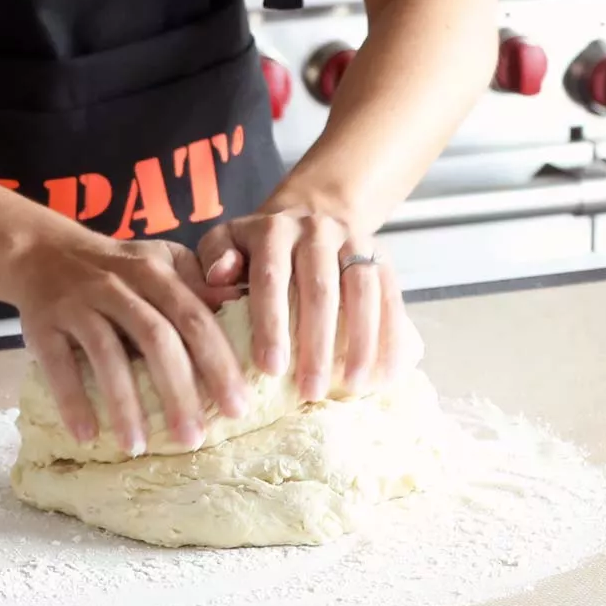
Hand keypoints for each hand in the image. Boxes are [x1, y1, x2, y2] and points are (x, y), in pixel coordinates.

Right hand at [7, 233, 252, 455]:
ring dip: (124, 404)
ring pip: (106, 354)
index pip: (193, 317)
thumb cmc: (116, 268)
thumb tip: (246, 309)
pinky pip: (58, 365)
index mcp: (154, 272)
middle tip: (194, 438)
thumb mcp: (159, 261)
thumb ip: (199, 284)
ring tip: (137, 447)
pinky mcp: (41, 325)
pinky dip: (72, 401)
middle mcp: (116, 285)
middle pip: (155, 338)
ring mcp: (77, 304)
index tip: (238, 407)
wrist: (42, 252)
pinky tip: (88, 435)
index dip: (217, 362)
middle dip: (178, 391)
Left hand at [197, 208, 419, 401]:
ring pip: (362, 291)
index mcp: (273, 230)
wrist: (309, 214)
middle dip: (317, 343)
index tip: (270, 369)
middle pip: (321, 288)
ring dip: (361, 341)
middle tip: (311, 391)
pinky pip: (392, 296)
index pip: (272, 277)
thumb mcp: (226, 242)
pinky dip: (392, 335)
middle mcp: (316, 230)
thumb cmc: (257, 248)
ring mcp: (354, 241)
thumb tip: (218, 280)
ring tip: (354, 386)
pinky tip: (388, 374)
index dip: (271, 323)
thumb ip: (213, 259)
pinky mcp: (381, 257)